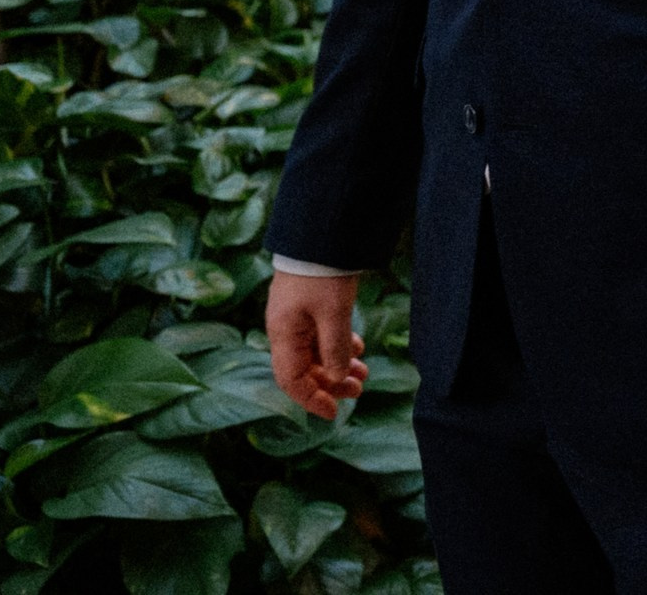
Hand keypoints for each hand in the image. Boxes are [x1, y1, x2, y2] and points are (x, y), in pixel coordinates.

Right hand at [265, 271, 367, 419]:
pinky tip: (357, 347)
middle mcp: (285, 329)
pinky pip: (321, 336)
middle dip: (330, 383)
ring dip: (337, 365)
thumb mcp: (334, 313)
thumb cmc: (324, 272)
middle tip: (359, 389)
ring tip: (363, 372)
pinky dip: (339, 345)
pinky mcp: (308, 306)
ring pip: (315, 353)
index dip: (311, 399)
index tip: (334, 413)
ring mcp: (296, 317)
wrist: (323, 232)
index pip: (291, 380)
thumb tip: (335, 378)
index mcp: (283, 334)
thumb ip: (335, 348)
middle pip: (304, 369)